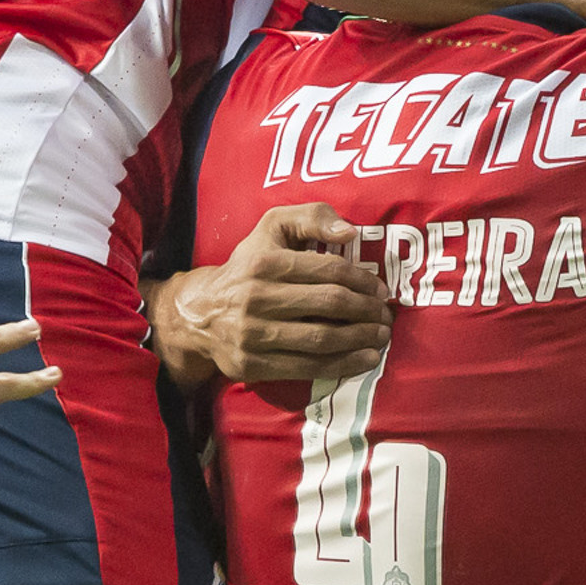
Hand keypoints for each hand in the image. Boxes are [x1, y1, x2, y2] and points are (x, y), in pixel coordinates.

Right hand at [155, 207, 388, 385]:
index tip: (381, 290)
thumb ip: (311, 217)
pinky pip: (307, 367)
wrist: (199, 313)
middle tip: (386, 317)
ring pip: (322, 339)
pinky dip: (342, 366)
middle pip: (330, 305)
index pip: (329, 270)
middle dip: (367, 311)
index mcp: (264, 262)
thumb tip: (349, 231)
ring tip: (381, 338)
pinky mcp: (251, 365)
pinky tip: (365, 360)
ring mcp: (252, 334)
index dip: (363, 281)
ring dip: (361, 339)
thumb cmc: (249, 266)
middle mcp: (255, 298)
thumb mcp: (272, 228)